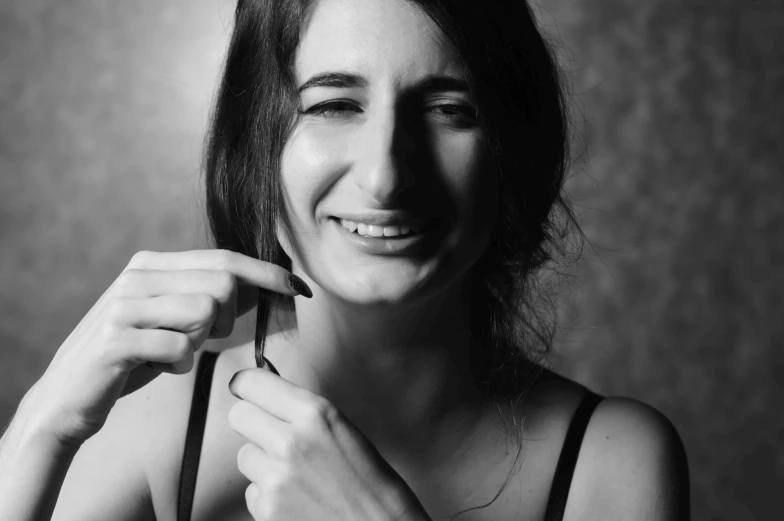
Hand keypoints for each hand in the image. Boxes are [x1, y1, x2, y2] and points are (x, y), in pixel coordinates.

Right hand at [22, 249, 308, 448]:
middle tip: (207, 338)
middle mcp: (137, 276)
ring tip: (175, 351)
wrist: (69, 396)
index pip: (226, 259)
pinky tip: (160, 367)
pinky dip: (179, 364)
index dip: (268, 273)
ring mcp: (123, 305)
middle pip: (222, 283)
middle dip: (229, 317)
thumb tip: (268, 283)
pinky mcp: (115, 340)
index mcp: (153, 264)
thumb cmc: (133, 356)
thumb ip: (212, 298)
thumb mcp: (172, 318)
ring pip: (204, 312)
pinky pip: (179, 348)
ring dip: (200, 341)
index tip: (301, 288)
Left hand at [228, 367, 430, 520]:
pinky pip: (252, 491)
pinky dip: (268, 495)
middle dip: (251, 421)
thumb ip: (303, 411)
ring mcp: (276, 478)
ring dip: (262, 462)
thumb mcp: (341, 428)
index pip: (252, 383)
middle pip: (238, 415)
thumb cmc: (369, 480)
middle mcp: (291, 441)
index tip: (246, 389)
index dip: (246, 385)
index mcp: (314, 414)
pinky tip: (295, 498)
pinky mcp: (267, 509)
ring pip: (244, 455)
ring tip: (295, 474)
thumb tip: (267, 393)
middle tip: (270, 432)